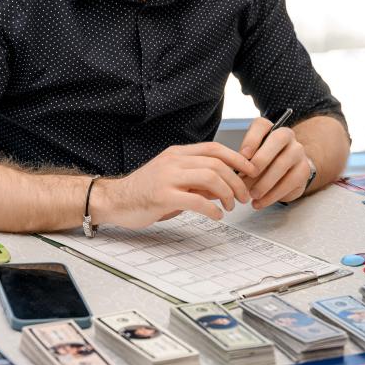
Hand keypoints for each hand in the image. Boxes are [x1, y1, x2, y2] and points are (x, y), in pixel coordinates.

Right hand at [89, 142, 257, 229]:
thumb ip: (195, 180)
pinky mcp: (163, 197)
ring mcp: (168, 178)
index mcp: (177, 154)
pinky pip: (197, 200)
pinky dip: (213, 209)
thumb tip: (223, 187)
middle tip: (243, 196)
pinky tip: (216, 216)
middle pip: (217, 164)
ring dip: (227, 194)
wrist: (115, 200)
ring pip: (210, 178)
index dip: (237, 158)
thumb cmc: (144, 191)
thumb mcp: (172, 179)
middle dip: (237, 181)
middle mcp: (174, 161)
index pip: (214, 149)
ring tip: (230, 207)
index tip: (250, 171)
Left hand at [239, 117, 310, 208]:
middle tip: (247, 176)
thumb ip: (243, 160)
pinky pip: (289, 183)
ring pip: (283, 164)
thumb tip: (234, 172)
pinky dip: (272, 195)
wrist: (288, 170)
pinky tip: (260, 202)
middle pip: (277, 140)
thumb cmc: (263, 162)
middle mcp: (287, 136)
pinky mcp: (304, 171)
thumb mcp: (250, 157)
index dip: (251, 139)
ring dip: (265, 182)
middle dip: (260, 159)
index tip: (242, 156)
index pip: (261, 125)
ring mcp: (298, 152)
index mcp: (270, 128)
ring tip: (252, 195)